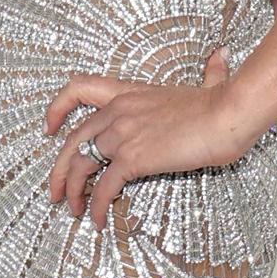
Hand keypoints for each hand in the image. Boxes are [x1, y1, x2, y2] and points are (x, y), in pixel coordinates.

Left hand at [44, 52, 256, 224]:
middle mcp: (118, 111)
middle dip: (58, 169)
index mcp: (128, 93)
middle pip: (72, 140)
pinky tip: (99, 220)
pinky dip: (97, 206)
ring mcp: (123, 134)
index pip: (78, 88)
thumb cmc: (221, 104)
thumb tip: (222, 57)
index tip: (49, 128)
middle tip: (56, 190)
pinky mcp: (133, 158)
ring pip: (81, 165)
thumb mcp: (207, 84)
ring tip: (74, 210)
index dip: (57, 108)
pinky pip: (104, 187)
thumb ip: (211, 72)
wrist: (227, 115)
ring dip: (73, 191)